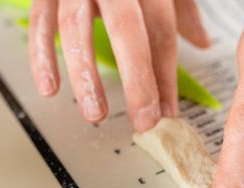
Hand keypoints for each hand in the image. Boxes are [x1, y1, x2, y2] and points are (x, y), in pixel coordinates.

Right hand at [29, 0, 209, 130]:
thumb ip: (182, 9)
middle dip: (139, 80)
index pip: (162, 33)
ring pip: (77, 27)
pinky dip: (42, 55)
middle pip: (129, 31)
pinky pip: (41, 21)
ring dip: (86, 76)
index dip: (166, 76)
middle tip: (144, 120)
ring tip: (96, 114)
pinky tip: (50, 88)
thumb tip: (203, 42)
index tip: (167, 112)